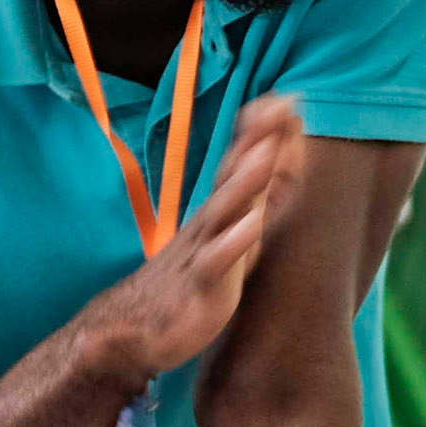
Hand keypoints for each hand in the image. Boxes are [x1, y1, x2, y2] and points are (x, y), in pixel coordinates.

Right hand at [71, 95, 304, 384]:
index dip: (265, 136)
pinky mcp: (199, 287)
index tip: (289, 98)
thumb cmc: (188, 281)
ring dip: (246, 181)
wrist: (136, 328)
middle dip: (258, 141)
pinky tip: (255, 225)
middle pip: (234, 176)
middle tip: (280, 106)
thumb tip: (276, 173)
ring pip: (224, 212)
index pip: (242, 166)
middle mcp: (209, 225)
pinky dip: (235, 242)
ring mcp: (201, 253)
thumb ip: (251, 206)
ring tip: (267, 152)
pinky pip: (216, 262)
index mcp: (219, 214)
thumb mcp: (227, 239)